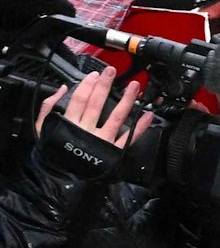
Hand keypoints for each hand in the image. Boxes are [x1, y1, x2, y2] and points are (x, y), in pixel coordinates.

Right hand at [38, 71, 153, 147]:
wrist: (60, 175)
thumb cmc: (54, 150)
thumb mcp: (43, 127)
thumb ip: (50, 107)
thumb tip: (60, 88)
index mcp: (70, 122)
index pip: (80, 99)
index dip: (88, 85)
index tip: (96, 75)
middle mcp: (87, 130)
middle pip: (97, 103)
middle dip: (106, 86)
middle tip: (113, 71)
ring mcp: (102, 140)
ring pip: (116, 117)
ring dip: (127, 100)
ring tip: (135, 87)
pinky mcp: (113, 151)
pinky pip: (129, 138)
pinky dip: (139, 126)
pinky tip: (147, 115)